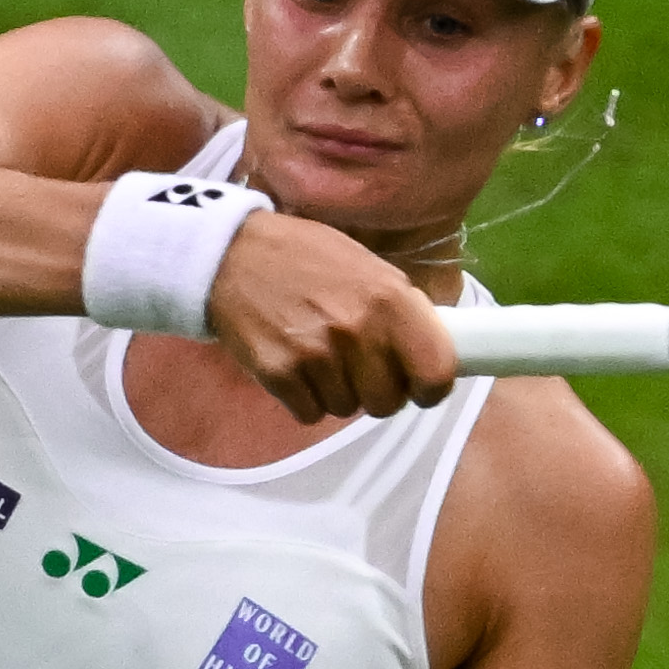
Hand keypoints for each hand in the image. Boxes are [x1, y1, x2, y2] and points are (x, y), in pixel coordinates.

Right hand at [201, 211, 463, 421]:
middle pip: (387, 402)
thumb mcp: (367, 266)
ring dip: (336, 391)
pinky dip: (304, 397)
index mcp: (389, 297)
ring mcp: (316, 354)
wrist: (232, 255)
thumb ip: (400, 308)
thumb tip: (434, 351)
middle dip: (375, 391)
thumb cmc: (307, 258)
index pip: (436, 370)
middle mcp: (357, 328)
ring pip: (346, 409)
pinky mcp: (280, 373)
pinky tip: (293, 363)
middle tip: (357, 366)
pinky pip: (310, 413)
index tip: (419, 387)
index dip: (431, 388)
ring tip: (318, 355)